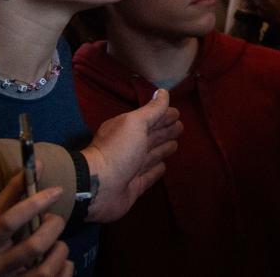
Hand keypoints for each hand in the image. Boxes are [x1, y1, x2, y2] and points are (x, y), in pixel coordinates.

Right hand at [0, 171, 71, 276]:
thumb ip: (13, 193)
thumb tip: (38, 163)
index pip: (8, 222)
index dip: (35, 204)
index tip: (57, 190)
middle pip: (33, 246)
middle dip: (53, 227)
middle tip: (53, 220)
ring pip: (46, 270)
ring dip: (60, 250)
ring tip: (56, 244)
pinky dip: (66, 268)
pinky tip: (61, 261)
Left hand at [80, 89, 182, 222]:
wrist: (99, 188)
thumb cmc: (118, 150)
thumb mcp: (135, 123)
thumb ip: (152, 109)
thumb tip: (163, 92)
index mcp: (127, 130)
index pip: (150, 119)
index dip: (164, 115)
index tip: (178, 113)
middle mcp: (129, 147)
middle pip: (152, 136)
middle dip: (166, 130)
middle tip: (181, 127)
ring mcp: (131, 167)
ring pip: (152, 155)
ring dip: (163, 149)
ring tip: (176, 144)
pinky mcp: (135, 186)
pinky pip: (149, 175)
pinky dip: (157, 170)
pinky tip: (164, 167)